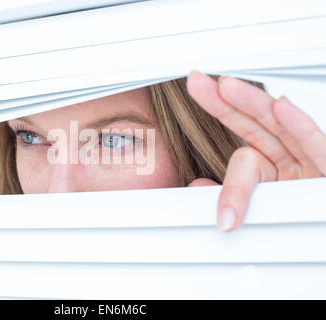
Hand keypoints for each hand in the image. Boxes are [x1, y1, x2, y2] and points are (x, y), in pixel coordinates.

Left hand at [186, 71, 325, 231]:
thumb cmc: (297, 230)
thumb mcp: (258, 215)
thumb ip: (231, 197)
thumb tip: (196, 184)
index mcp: (273, 169)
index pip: (242, 139)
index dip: (220, 116)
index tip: (197, 94)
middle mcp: (294, 162)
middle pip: (259, 125)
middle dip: (227, 102)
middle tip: (197, 82)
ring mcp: (314, 166)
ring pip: (284, 130)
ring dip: (254, 106)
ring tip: (225, 87)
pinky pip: (319, 150)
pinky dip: (301, 128)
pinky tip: (282, 107)